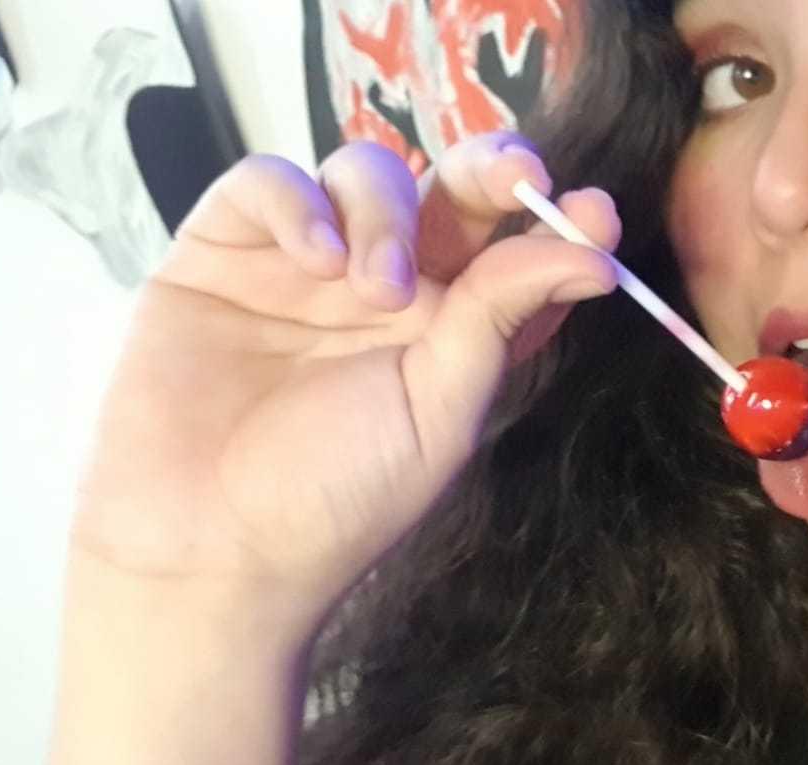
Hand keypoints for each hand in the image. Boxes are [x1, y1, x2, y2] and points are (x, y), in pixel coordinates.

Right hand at [70, 133, 620, 635]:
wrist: (213, 551)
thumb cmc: (337, 502)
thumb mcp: (439, 412)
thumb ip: (499, 320)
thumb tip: (591, 255)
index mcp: (448, 335)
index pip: (512, 257)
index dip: (555, 227)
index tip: (594, 216)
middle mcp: (382, 293)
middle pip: (447, 196)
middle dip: (488, 170)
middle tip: (515, 176)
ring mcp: (303, 269)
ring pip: (364, 175)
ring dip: (385, 212)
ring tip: (374, 289)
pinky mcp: (221, 254)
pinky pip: (265, 183)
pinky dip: (296, 203)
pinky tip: (315, 257)